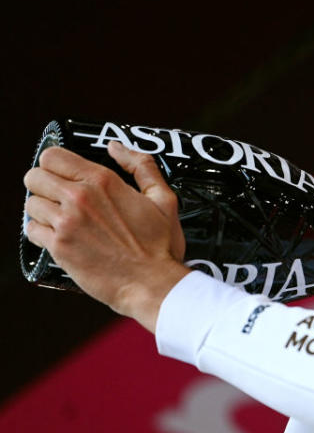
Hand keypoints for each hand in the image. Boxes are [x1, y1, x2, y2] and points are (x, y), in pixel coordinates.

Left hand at [23, 141, 189, 332]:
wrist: (153, 284)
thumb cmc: (160, 247)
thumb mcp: (163, 199)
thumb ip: (141, 166)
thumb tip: (116, 147)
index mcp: (102, 182)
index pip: (53, 156)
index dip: (56, 164)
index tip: (64, 175)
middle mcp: (79, 198)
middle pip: (34, 177)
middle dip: (45, 185)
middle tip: (60, 198)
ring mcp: (66, 223)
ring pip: (31, 204)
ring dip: (43, 211)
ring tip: (62, 221)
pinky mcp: (59, 248)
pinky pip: (32, 231)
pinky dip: (42, 234)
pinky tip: (61, 238)